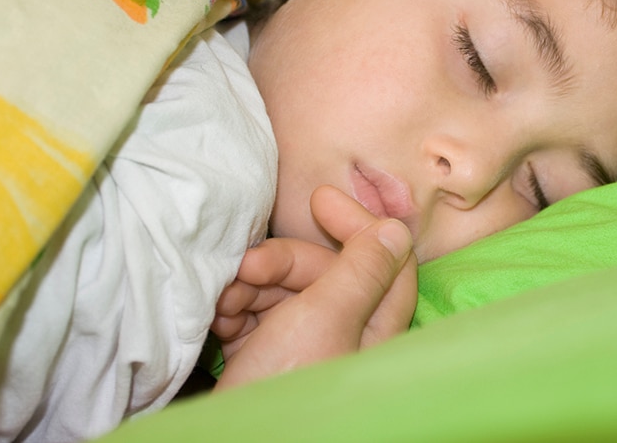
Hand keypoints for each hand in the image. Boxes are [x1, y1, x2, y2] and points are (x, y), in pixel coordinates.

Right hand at [211, 185, 417, 390]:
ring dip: (252, 287)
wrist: (221, 442)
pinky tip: (219, 319)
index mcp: (376, 328)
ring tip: (225, 305)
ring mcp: (305, 349)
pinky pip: (259, 314)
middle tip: (247, 270)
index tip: (319, 199)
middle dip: (284, 263)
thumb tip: (397, 229)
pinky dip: (238, 310)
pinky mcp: (267, 361)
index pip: (388, 259)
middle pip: (328, 270)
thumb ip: (361, 270)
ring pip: (288, 289)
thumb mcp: (324, 319)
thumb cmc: (283, 387)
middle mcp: (347, 337)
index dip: (359, 224)